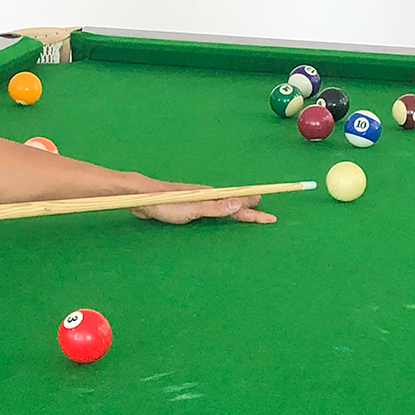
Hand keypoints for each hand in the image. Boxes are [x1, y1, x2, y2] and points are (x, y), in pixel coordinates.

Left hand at [131, 186, 275, 225]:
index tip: (272, 218)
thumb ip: (216, 207)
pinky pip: (211, 207)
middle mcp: (207, 196)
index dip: (254, 212)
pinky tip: (217, 211)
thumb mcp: (193, 208)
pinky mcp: (187, 204)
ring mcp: (197, 199)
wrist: (143, 197)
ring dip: (236, 207)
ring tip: (246, 209)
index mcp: (211, 197)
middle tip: (263, 210)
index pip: (239, 204)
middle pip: (233, 201)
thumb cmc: (167, 204)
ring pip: (222, 204)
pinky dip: (221, 209)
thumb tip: (240, 203)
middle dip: (249, 206)